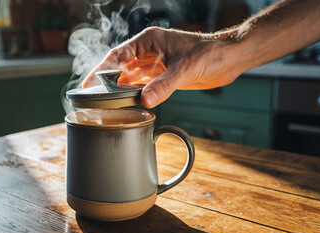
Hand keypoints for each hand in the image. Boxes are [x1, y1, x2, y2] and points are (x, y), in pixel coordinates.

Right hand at [82, 27, 240, 107]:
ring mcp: (156, 65)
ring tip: (107, 102)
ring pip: (131, 78)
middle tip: (93, 96)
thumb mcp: (185, 69)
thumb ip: (164, 85)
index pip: (119, 54)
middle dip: (107, 81)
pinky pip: (143, 86)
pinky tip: (127, 103)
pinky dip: (135, 94)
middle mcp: (149, 52)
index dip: (102, 68)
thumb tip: (145, 100)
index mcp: (150, 41)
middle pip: (121, 67)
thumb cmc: (210, 53)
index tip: (90, 82)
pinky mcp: (163, 76)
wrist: (229, 59)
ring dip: (120, 89)